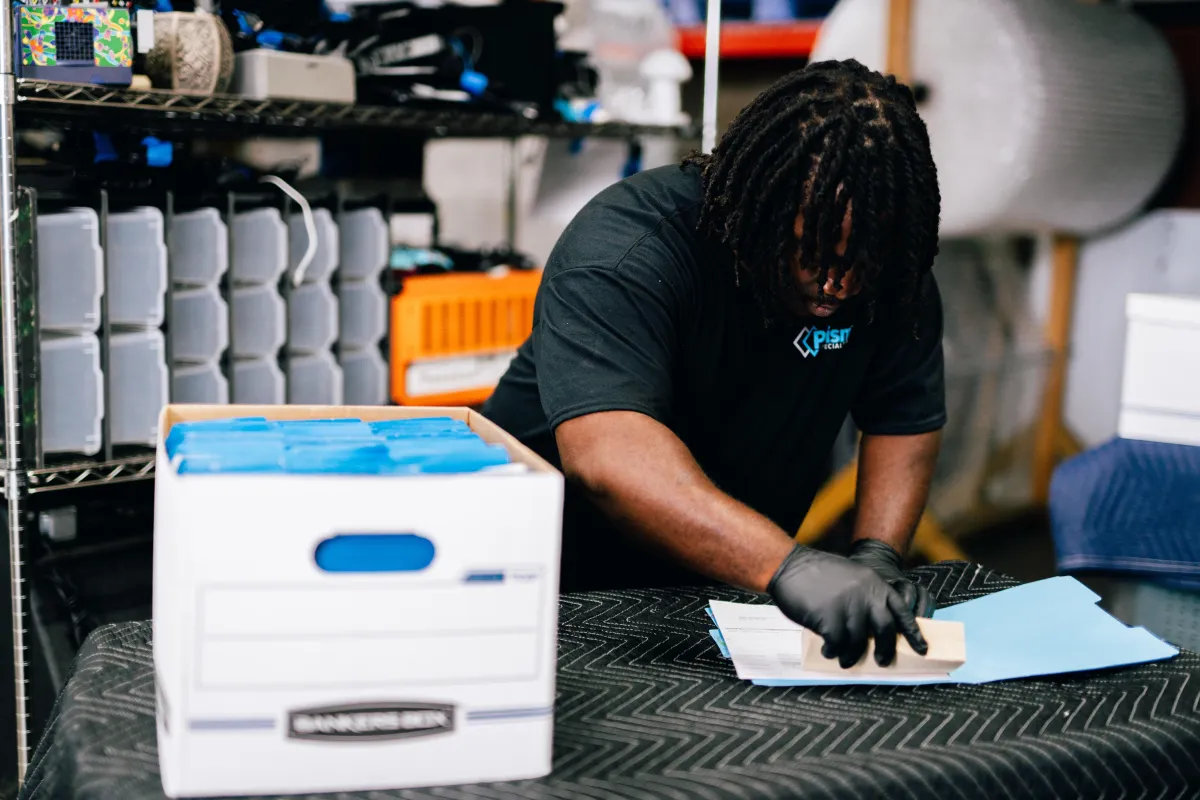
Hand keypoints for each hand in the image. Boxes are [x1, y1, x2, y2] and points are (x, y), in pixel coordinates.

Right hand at [767, 544, 927, 668]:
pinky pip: (837, 644)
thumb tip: (874, 631)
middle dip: (886, 650)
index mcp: (873, 583)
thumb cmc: (816, 574)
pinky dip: (834, 651)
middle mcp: (865, 594)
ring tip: (844, 659)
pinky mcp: (829, 617)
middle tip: (883, 661)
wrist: (788, 565)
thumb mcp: (851, 577)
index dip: (913, 631)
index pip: (901, 610)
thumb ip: (866, 597)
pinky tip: (828, 652)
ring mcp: (847, 606)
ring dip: (852, 655)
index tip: (922, 649)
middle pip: (885, 630)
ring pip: (859, 641)